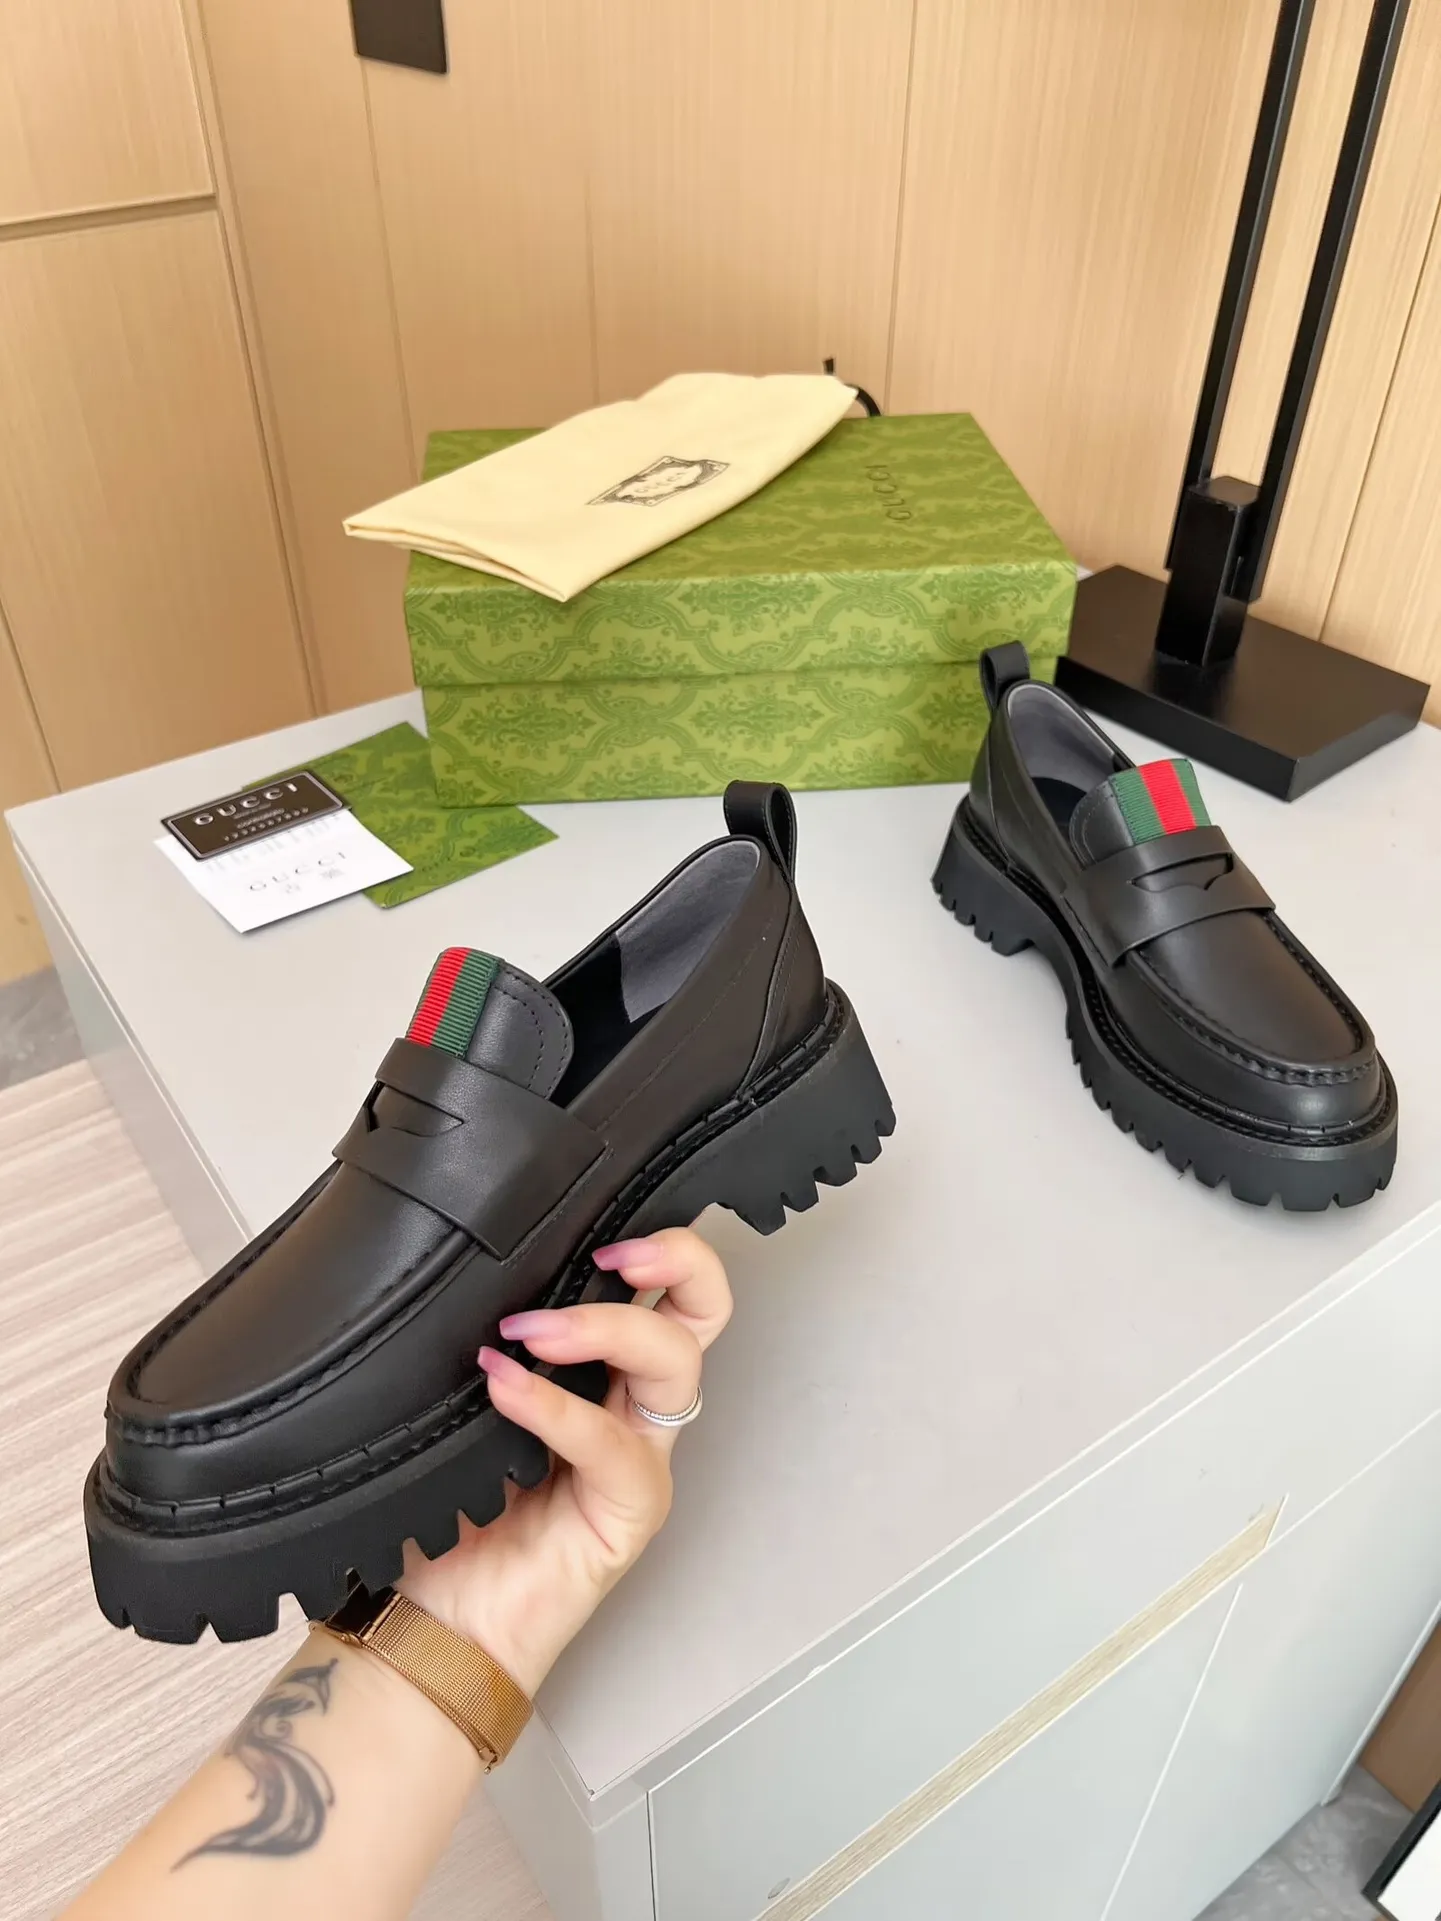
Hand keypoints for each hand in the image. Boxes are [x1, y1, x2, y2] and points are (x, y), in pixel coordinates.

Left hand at [396, 1228, 732, 1694]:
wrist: (436, 1621)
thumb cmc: (449, 1510)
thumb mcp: (463, 1404)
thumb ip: (488, 1347)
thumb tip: (462, 1268)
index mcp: (604, 1372)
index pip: (665, 1290)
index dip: (658, 1245)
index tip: (603, 1226)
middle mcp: (635, 1408)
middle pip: (703, 1313)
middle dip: (678, 1262)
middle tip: (614, 1254)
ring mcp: (639, 1458)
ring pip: (673, 1365)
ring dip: (605, 1329)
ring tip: (529, 1332)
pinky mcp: (629, 1513)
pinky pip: (611, 1446)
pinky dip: (558, 1408)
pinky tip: (505, 1390)